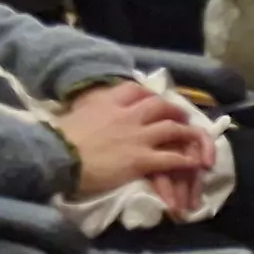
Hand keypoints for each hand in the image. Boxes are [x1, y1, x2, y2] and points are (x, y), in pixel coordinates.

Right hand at [57, 81, 210, 198]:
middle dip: (174, 109)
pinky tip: (194, 164)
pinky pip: (173, 158)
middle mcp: (127, 115)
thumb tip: (83, 114)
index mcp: (107, 103)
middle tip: (180, 115)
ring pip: (173, 129)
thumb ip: (86, 112)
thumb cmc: (58, 137)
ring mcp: (138, 137)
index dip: (147, 93)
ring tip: (195, 138)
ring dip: (187, 133)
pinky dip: (186, 160)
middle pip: (159, 105)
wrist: (58, 156)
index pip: (134, 89)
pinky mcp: (143, 159)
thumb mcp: (72, 115)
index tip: (152, 97)